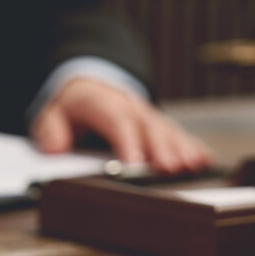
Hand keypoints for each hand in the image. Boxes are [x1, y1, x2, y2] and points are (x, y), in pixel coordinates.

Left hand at [31, 78, 213, 174]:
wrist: (87, 87)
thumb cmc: (70, 108)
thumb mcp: (51, 115)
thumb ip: (50, 131)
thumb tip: (55, 148)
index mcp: (101, 102)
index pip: (116, 121)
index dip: (126, 141)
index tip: (134, 163)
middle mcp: (129, 105)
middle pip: (147, 127)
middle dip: (161, 148)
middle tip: (171, 168)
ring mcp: (146, 114)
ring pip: (166, 130)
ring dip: (181, 148)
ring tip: (193, 165)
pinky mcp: (157, 124)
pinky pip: (177, 134)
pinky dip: (191, 146)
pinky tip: (205, 160)